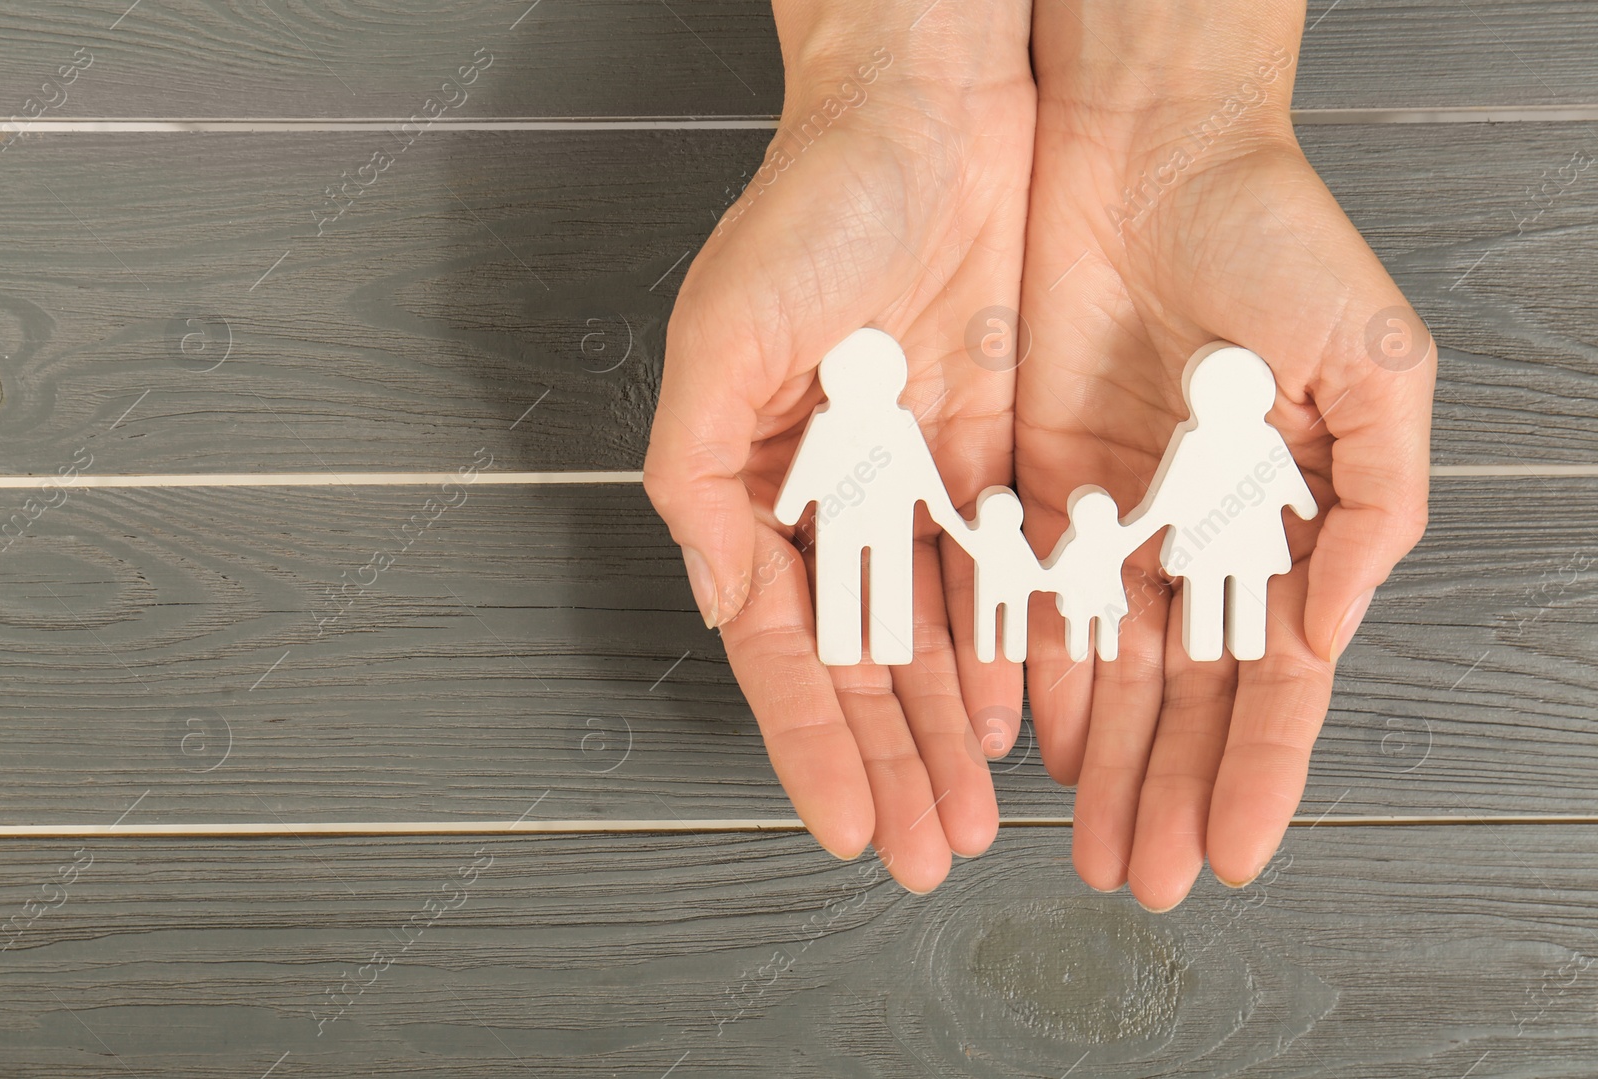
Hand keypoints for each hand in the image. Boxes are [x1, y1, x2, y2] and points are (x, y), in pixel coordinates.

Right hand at [643, 0, 1034, 891]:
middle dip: (893, 761)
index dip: (814, 742)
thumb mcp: (720, 337)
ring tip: (975, 810)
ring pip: (939, 633)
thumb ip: (699, 479)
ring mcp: (919, 481)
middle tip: (924, 849)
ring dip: (953, 727)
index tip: (845, 826)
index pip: (787, 645)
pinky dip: (1015, 643)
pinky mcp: (997, 450)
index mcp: (757, 483)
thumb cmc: (811, 205)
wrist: (933, 109)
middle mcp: (837, 497)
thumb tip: (722, 602)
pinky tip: (1025, 710)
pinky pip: (1007, 570)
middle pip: (866, 661)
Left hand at [1014, 1, 1434, 908]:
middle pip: (1181, 695)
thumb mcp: (1370, 365)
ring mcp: (1113, 513)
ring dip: (1099, 756)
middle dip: (1165, 789)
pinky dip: (1028, 669)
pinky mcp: (1033, 478)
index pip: (1271, 679)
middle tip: (1140, 879)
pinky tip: (1028, 738)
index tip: (1232, 855)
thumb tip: (1336, 631)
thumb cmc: (1273, 236)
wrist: (1145, 148)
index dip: (1257, 772)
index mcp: (1283, 521)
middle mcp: (1194, 534)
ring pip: (1103, 666)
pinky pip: (1027, 595)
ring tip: (1086, 839)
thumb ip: (1370, 506)